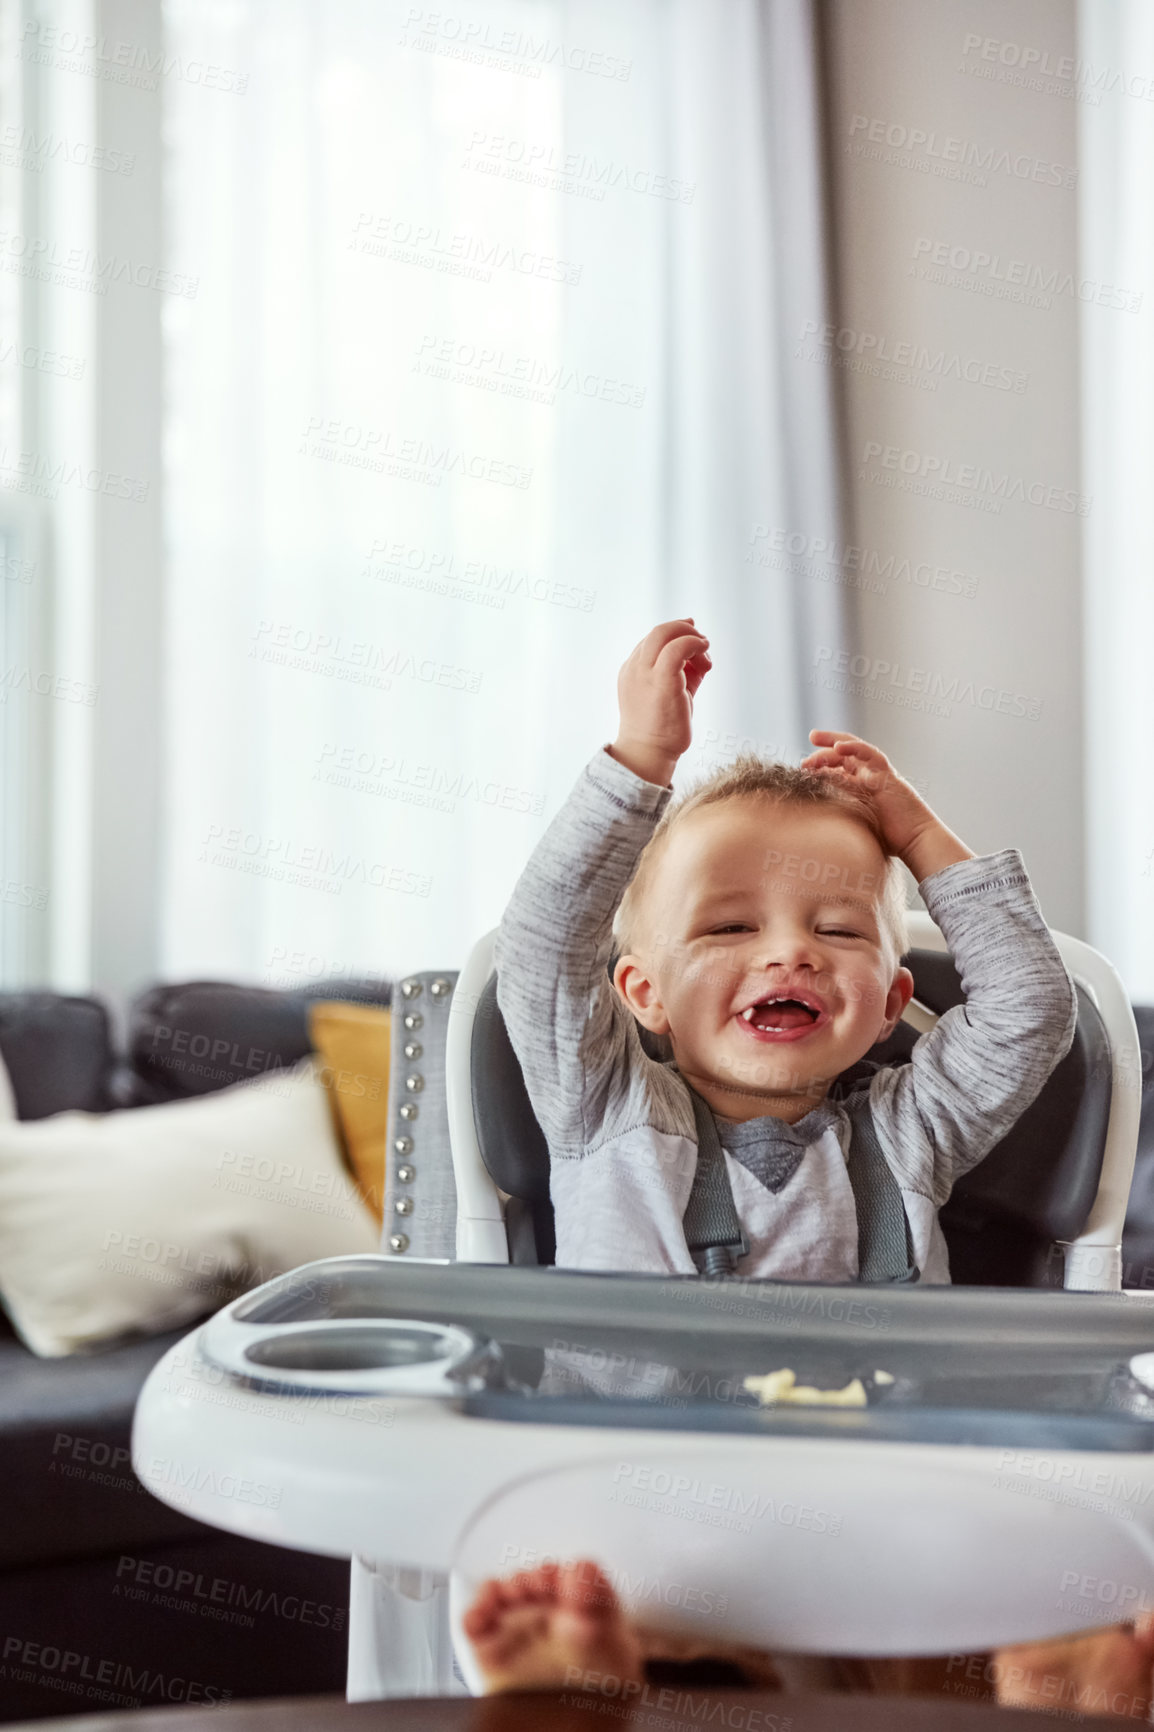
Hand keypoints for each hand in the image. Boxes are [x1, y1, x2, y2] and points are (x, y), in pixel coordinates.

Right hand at [609, 619, 711, 786]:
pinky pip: (678, 648)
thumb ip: (683, 674)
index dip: (674, 635)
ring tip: (704, 655)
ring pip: (664, 633)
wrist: (649, 753)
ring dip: (690, 636)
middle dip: (682, 628)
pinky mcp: (662, 679)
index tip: (693, 641)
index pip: (652, 641)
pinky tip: (705, 657)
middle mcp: (634, 668)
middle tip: (701, 640)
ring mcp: (645, 673)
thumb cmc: (660, 730)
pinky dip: (695, 645)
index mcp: (631, 671)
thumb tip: (700, 660)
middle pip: (657, 631)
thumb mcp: (671, 694)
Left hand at [801, 731, 971, 880]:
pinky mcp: (887, 775)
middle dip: (822, 749)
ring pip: (854, 748)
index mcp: (862, 787)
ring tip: (814, 737)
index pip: (839, 768)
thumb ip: (842, 817)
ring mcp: (879, 774)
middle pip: (843, 755)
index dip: (820, 766)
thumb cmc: (890, 840)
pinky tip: (838, 747)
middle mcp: (870, 777)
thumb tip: (817, 825)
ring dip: (833, 741)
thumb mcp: (858, 825)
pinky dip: (854, 748)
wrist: (916, 841)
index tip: (802, 770)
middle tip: (803, 756)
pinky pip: (870, 754)